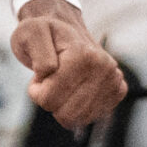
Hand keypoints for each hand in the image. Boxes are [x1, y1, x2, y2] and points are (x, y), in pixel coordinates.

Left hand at [12, 0, 127, 129]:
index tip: (39, 72)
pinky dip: (76, 107)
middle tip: (50, 78)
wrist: (62, 27)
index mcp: (83, 55)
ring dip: (63, 103)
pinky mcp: (117, 91)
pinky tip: (75, 87)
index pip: (49, 99)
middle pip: (66, 115)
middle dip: (51, 99)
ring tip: (62, 80)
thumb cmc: (42, 32)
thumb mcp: (29, 33)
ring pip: (78, 119)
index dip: (36, 90)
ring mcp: (114, 80)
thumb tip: (51, 71)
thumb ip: (37, 54)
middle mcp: (104, 68)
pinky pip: (89, 118)